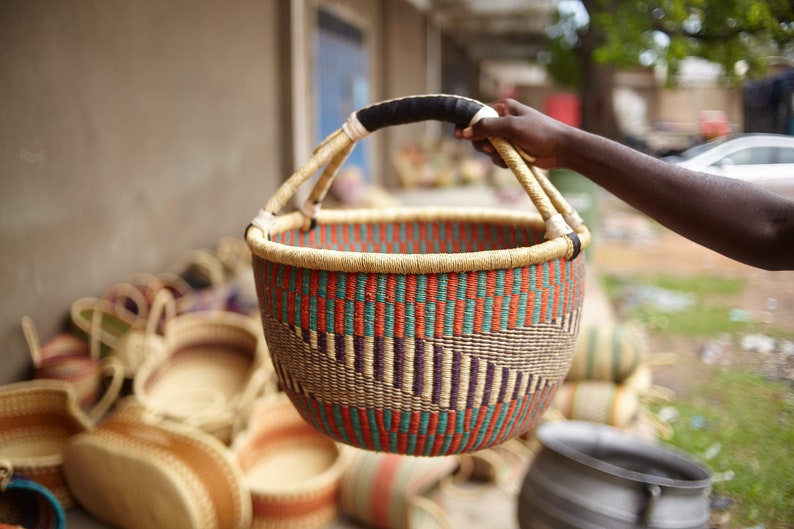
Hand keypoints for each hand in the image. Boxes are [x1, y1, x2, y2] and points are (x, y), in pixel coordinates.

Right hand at [454, 99, 571, 169]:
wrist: (562, 149)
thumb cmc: (540, 132)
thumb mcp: (512, 127)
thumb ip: (487, 128)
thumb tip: (464, 132)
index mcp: (503, 107)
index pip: (476, 113)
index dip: (465, 124)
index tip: (458, 135)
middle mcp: (502, 120)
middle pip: (478, 133)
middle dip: (483, 143)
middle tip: (491, 148)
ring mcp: (506, 136)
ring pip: (486, 148)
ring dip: (494, 154)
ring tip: (508, 154)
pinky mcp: (511, 150)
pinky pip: (496, 157)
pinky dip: (501, 161)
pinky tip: (512, 160)